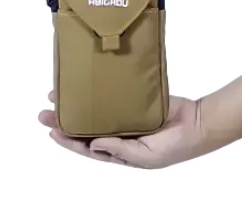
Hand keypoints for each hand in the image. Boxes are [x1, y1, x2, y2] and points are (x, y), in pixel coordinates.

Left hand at [38, 90, 209, 168]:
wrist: (197, 123)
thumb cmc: (175, 146)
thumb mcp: (147, 156)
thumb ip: (120, 150)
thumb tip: (92, 144)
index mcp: (120, 152)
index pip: (87, 148)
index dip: (68, 141)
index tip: (50, 130)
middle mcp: (118, 134)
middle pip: (85, 128)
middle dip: (64, 121)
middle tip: (44, 111)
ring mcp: (125, 116)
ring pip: (94, 110)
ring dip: (76, 105)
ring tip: (57, 94)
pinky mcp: (133, 100)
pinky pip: (111, 97)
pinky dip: (97, 92)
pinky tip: (85, 85)